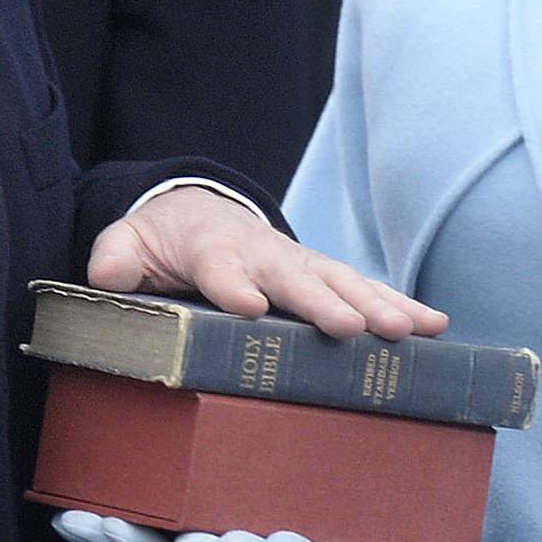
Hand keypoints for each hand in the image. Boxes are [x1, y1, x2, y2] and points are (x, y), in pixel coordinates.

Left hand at [86, 187, 446, 338]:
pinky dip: (400, 304)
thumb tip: (107, 278)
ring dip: (374, 306)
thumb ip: (115, 259)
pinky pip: (365, 289)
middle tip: (348, 326)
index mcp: (212, 249)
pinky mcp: (324, 276)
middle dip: (320, 301)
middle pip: (293, 278)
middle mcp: (263, 254)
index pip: (220, 267)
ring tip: (408, 330)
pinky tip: (434, 326)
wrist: (197, 211)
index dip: (233, 285)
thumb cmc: (162, 240)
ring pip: (340, 282)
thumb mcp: (127, 245)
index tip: (249, 306)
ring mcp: (299, 264)